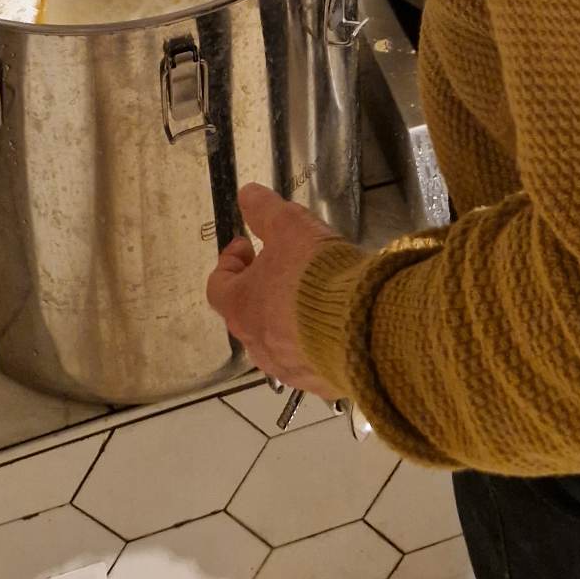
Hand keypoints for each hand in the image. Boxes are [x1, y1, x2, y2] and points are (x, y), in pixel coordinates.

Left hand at [206, 183, 344, 400]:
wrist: (361, 327)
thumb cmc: (314, 274)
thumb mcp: (290, 226)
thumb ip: (265, 210)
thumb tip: (247, 194)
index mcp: (240, 307)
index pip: (218, 286)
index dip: (230, 262)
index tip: (248, 244)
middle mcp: (256, 345)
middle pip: (247, 314)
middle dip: (261, 288)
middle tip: (282, 267)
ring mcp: (286, 369)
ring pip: (277, 340)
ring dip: (286, 318)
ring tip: (312, 295)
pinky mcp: (318, 383)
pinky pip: (309, 359)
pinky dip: (314, 342)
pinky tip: (335, 324)